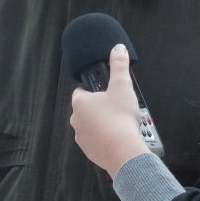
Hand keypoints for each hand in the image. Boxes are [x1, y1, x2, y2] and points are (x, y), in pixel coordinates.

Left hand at [70, 44, 148, 176]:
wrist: (123, 151)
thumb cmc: (119, 116)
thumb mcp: (122, 86)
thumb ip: (119, 65)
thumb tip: (118, 48)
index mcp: (80, 103)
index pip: (81, 91)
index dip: (94, 90)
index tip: (106, 92)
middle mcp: (76, 120)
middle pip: (87, 109)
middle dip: (100, 108)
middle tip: (118, 108)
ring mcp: (82, 138)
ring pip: (91, 126)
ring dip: (102, 124)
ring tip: (121, 124)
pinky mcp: (90, 152)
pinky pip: (97, 141)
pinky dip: (105, 139)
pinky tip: (118, 137)